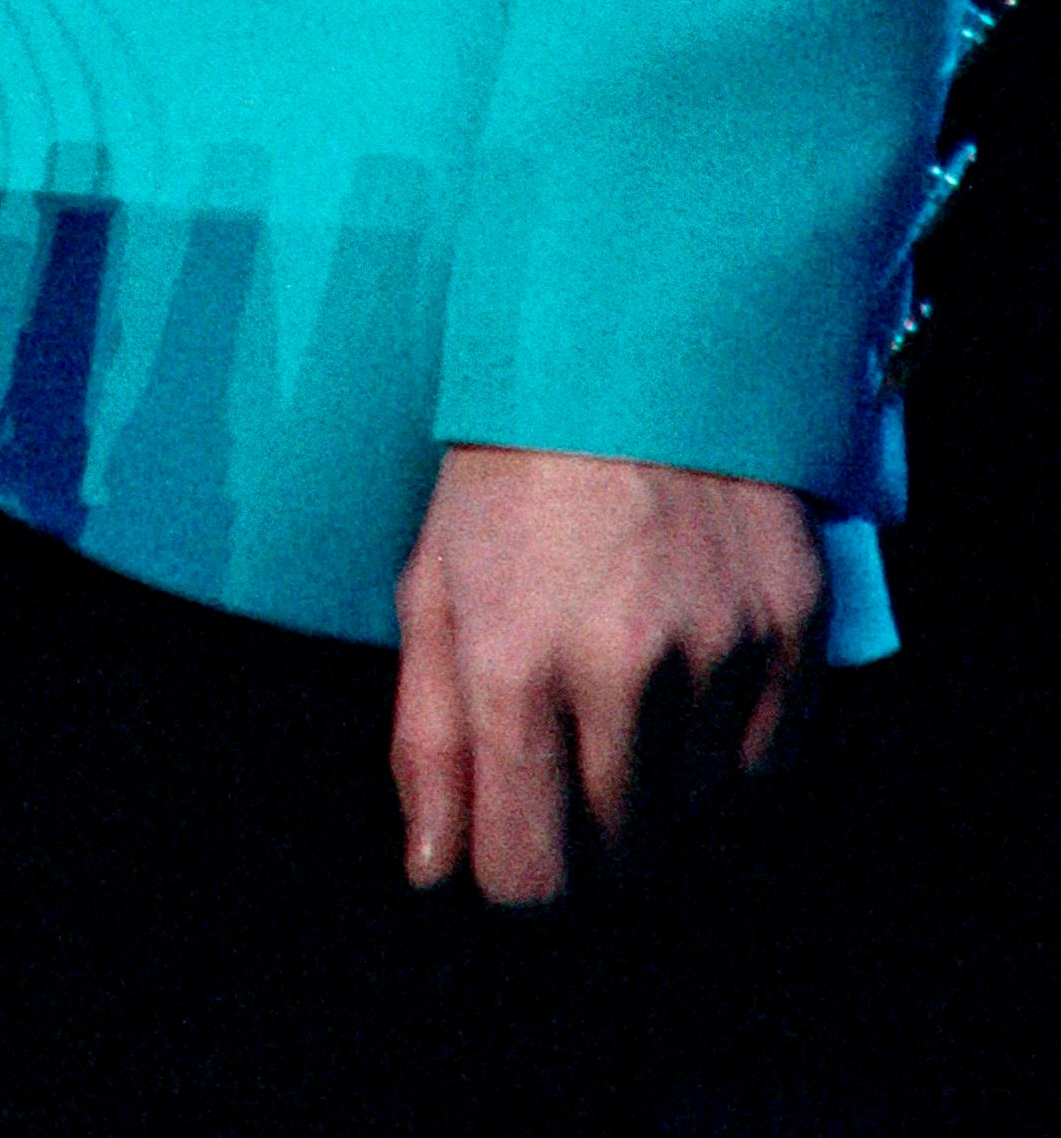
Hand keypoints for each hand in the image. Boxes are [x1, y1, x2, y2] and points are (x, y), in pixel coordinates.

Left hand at [392, 442, 824, 901]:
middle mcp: (621, 669)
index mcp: (513, 662)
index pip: (529, 875)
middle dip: (585, 831)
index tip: (516, 840)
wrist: (629, 344)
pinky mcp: (792, 631)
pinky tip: (693, 682)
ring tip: (627, 694)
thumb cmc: (508, 470)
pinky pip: (768, 764)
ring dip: (658, 787)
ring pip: (694, 816)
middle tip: (570, 748)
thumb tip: (436, 873)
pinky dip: (730, 749)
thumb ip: (427, 741)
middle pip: (617, 856)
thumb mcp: (432, 585)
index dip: (515, 875)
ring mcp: (718, 651)